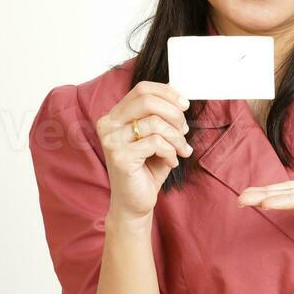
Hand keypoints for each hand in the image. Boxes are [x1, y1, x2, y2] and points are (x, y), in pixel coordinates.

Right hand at [96, 81, 192, 220]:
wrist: (135, 203)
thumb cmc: (146, 169)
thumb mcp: (156, 137)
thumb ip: (162, 117)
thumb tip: (180, 100)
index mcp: (114, 116)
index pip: (141, 89)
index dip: (167, 92)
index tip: (184, 104)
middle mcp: (108, 124)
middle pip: (147, 100)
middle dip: (174, 114)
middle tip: (185, 130)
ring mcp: (111, 140)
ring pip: (155, 123)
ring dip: (176, 137)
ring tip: (181, 150)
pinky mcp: (120, 156)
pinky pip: (156, 143)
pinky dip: (171, 152)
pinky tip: (171, 162)